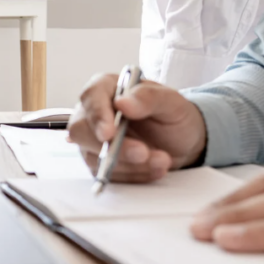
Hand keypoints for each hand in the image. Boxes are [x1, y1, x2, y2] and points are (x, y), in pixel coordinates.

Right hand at [67, 74, 208, 182]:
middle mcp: (94, 113)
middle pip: (82, 130)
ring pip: (94, 157)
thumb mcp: (172, 101)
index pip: (91, 97)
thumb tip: (122, 103)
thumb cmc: (173, 115)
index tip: (109, 133)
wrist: (181, 142)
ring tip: (161, 160)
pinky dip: (133, 175)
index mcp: (107, 88)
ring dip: (130, 164)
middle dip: (113, 147)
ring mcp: (93, 140)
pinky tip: (154, 168)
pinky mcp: (99, 163)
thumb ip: (148, 97)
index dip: (97, 115)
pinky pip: (106, 174)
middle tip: (142, 153)